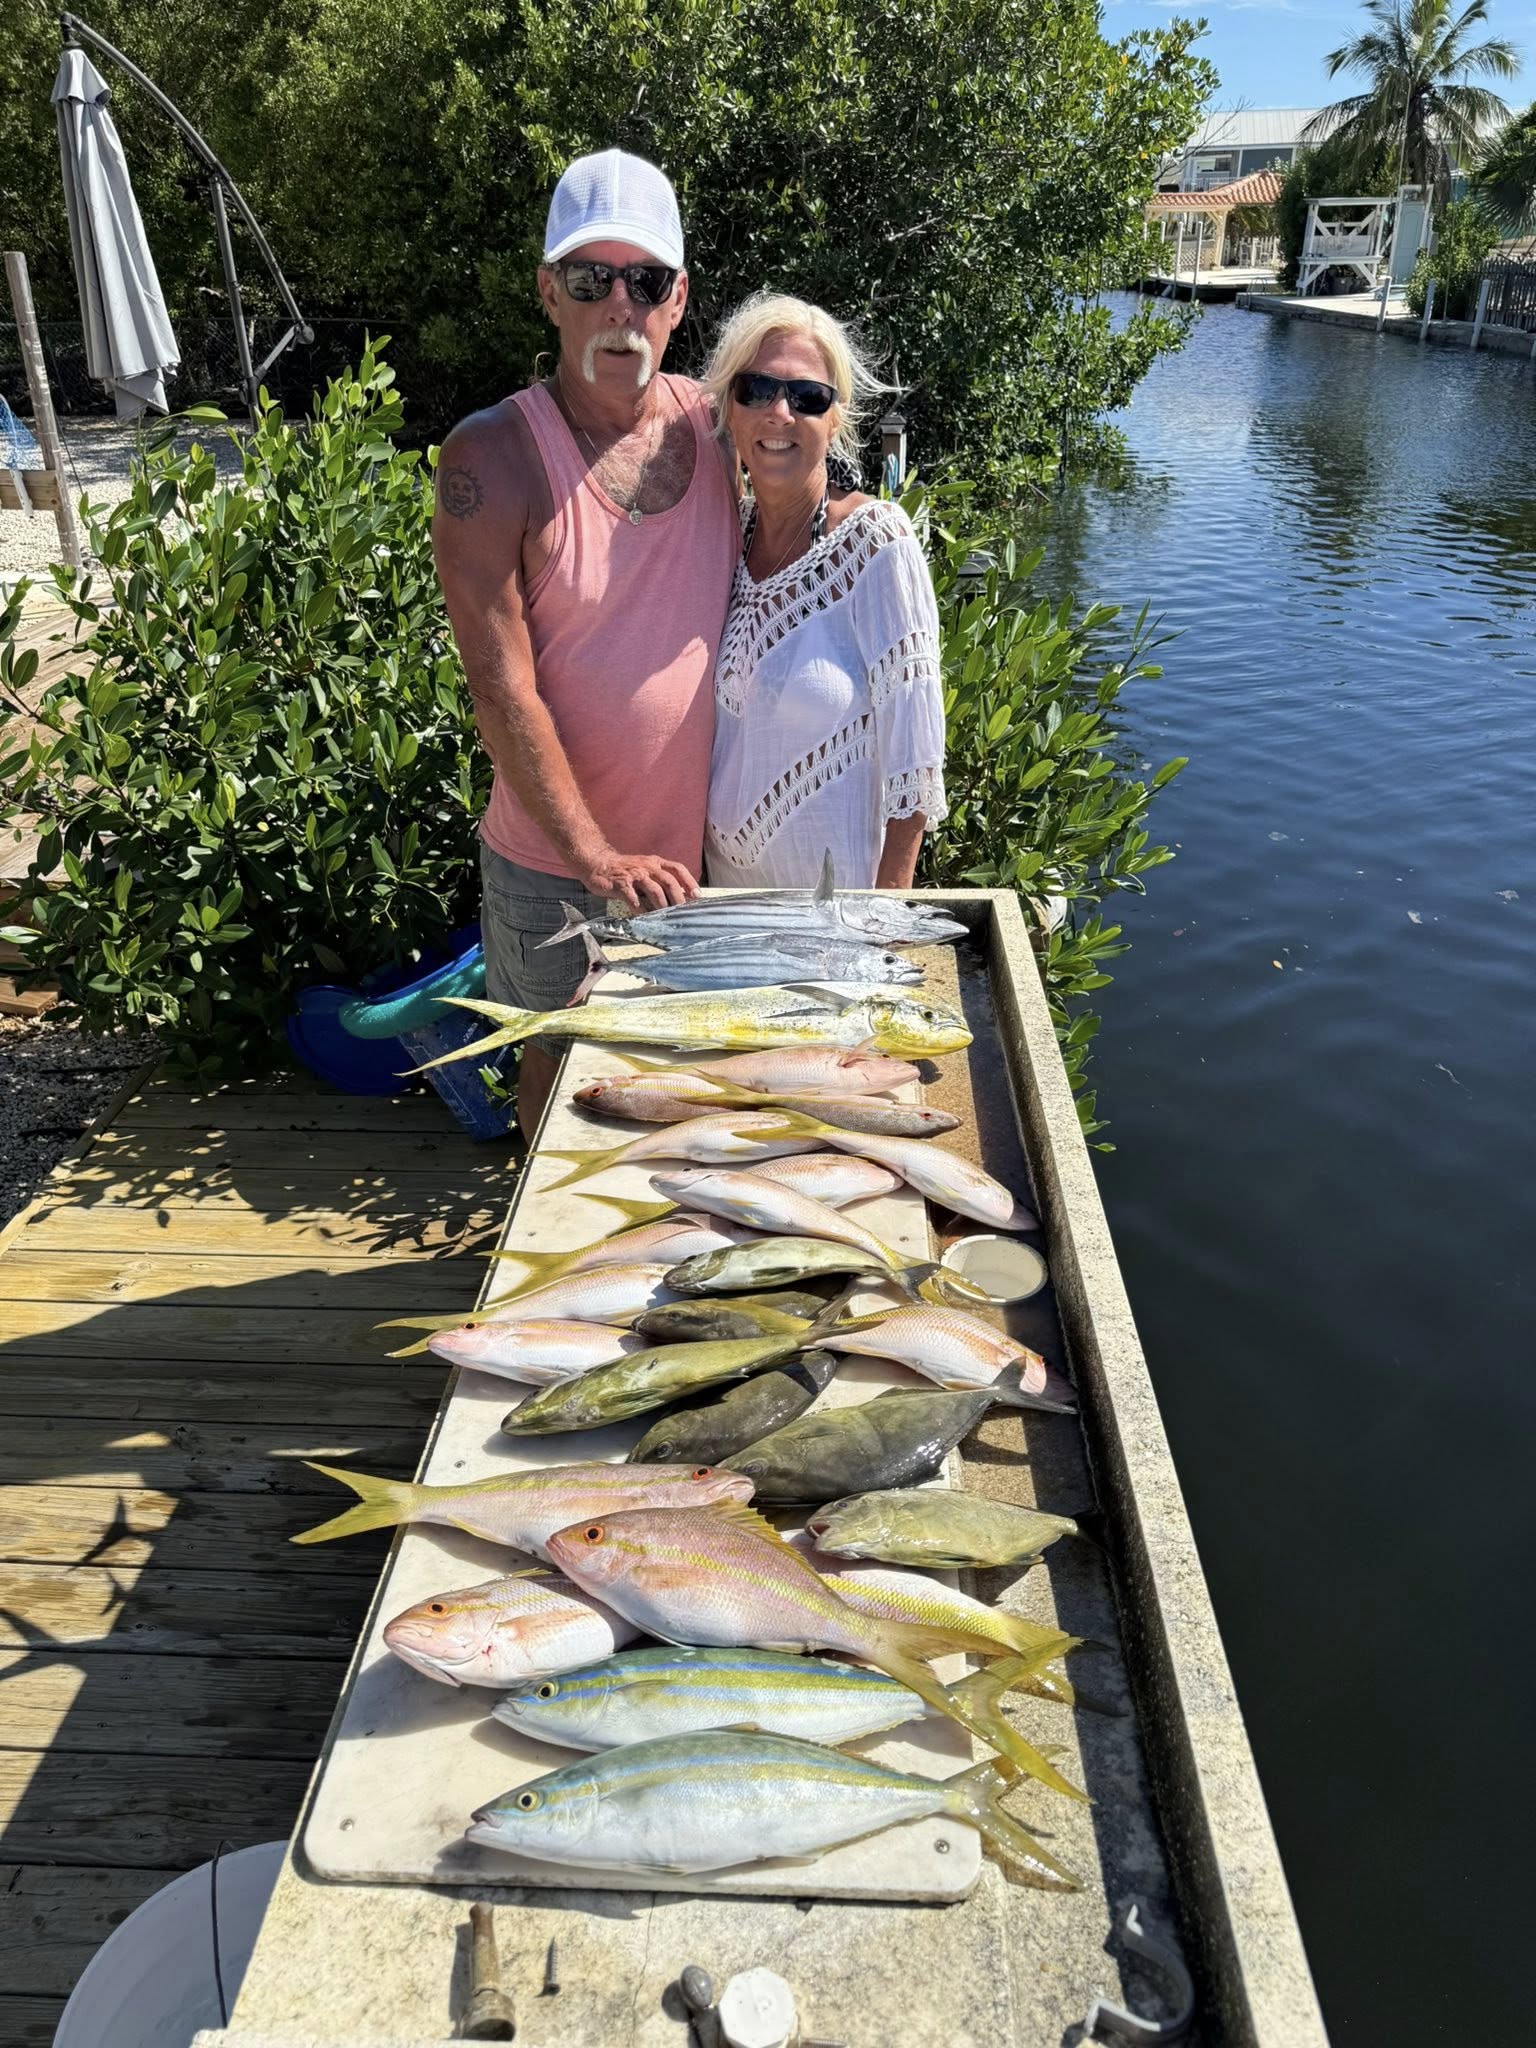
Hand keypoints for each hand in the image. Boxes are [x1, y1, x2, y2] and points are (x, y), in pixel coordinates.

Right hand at [578, 848, 698, 911]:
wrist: (597, 863)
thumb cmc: (623, 870)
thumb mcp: (644, 870)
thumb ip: (659, 881)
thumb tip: (678, 897)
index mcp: (655, 863)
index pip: (678, 868)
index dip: (689, 881)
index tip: (697, 895)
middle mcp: (647, 866)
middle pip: (669, 881)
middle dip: (678, 898)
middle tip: (683, 912)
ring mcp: (634, 874)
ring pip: (654, 889)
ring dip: (662, 905)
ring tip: (665, 917)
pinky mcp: (620, 883)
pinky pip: (632, 897)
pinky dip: (639, 907)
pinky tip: (642, 916)